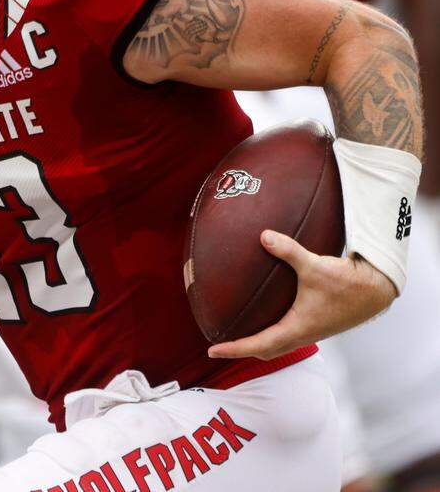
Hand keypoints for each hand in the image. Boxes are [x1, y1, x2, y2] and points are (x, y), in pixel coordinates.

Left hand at [208, 230, 395, 359]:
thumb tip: (263, 236)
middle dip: (241, 351)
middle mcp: (302, 334)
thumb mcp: (314, 265)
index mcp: (298, 328)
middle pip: (265, 352)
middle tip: (218, 347)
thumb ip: (288, 250)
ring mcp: (310, 331)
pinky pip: (287, 336)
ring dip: (256, 345)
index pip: (259, 345)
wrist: (376, 290)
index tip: (212, 350)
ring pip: (277, 346)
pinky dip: (270, 334)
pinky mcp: (316, 325)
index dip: (234, 349)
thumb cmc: (347, 281)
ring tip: (236, 335)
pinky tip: (264, 317)